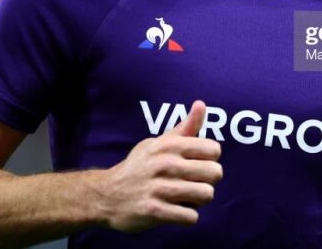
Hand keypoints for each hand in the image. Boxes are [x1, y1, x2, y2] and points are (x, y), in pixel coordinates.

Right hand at [100, 100, 222, 232]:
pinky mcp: (155, 211)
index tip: (198, 164)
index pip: (213, 149)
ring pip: (206, 195)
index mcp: (169, 145)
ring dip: (199, 200)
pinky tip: (176, 211)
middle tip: (194, 183)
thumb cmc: (139, 166)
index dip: (211, 159)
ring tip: (186, 198)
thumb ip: (184, 128)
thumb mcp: (158, 143)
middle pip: (215, 173)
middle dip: (209, 181)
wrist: (106, 194)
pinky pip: (190, 217)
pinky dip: (187, 217)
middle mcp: (165, 164)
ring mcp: (159, 188)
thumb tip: (201, 104)